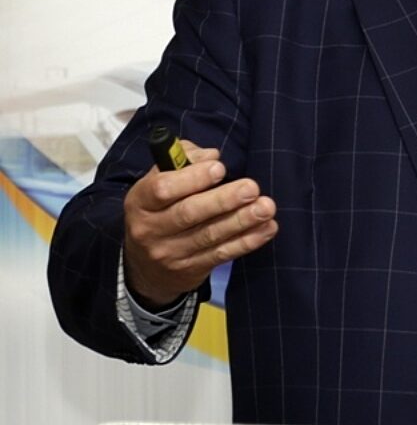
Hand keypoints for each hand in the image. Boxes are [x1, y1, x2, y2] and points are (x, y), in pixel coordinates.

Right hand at [123, 140, 277, 304]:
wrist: (145, 265)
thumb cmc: (160, 209)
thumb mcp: (158, 181)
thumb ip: (183, 160)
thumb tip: (211, 156)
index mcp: (140, 202)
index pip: (162, 189)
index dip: (192, 178)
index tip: (219, 168)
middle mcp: (151, 229)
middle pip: (189, 213)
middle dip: (223, 200)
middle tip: (251, 188)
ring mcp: (171, 252)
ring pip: (209, 235)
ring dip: (242, 220)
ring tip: (265, 207)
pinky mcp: (192, 268)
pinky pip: (223, 253)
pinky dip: (248, 241)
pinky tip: (267, 227)